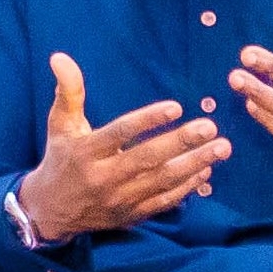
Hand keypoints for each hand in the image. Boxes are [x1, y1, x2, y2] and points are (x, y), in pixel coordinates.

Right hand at [14, 52, 231, 239]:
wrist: (51, 211)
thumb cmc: (61, 159)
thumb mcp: (60, 125)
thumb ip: (68, 92)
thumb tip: (60, 57)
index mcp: (86, 152)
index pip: (119, 134)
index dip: (147, 120)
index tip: (176, 107)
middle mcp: (103, 178)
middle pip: (147, 159)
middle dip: (181, 143)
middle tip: (210, 127)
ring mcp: (119, 199)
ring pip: (161, 181)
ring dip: (194, 164)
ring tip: (221, 148)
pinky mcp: (130, 214)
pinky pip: (163, 201)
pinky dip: (186, 187)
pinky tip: (206, 170)